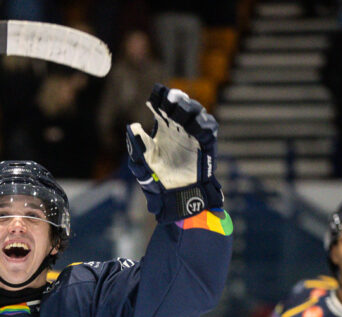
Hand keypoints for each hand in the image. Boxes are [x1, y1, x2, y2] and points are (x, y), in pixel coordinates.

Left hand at [125, 84, 222, 221]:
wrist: (176, 198)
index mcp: (163, 129)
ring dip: (189, 108)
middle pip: (180, 106)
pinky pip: (209, 131)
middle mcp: (179, 128)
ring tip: (180, 105)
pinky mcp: (206, 145)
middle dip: (175, 99)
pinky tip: (196, 124)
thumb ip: (137, 147)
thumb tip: (132, 126)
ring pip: (196, 114)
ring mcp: (193, 135)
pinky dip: (204, 125)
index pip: (162, 107)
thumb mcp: (142, 165)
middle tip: (169, 97)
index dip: (160, 98)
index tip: (155, 93)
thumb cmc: (158, 181)